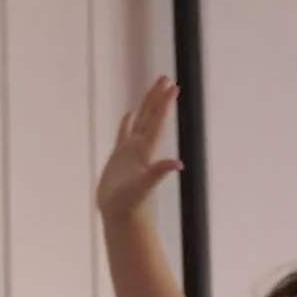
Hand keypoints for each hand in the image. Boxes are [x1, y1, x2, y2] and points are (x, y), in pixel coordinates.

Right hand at [96, 76, 183, 222]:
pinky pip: (124, 134)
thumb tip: (177, 165)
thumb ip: (159, 173)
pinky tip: (130, 114)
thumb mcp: (144, 187)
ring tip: (154, 88)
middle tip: (166, 78)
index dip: (165, 104)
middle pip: (151, 117)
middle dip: (158, 98)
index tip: (173, 86)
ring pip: (140, 122)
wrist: (122, 218)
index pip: (157, 123)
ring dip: (147, 105)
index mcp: (146, 151)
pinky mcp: (119, 159)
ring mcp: (130, 152)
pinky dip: (127, 123)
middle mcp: (141, 148)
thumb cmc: (131, 205)